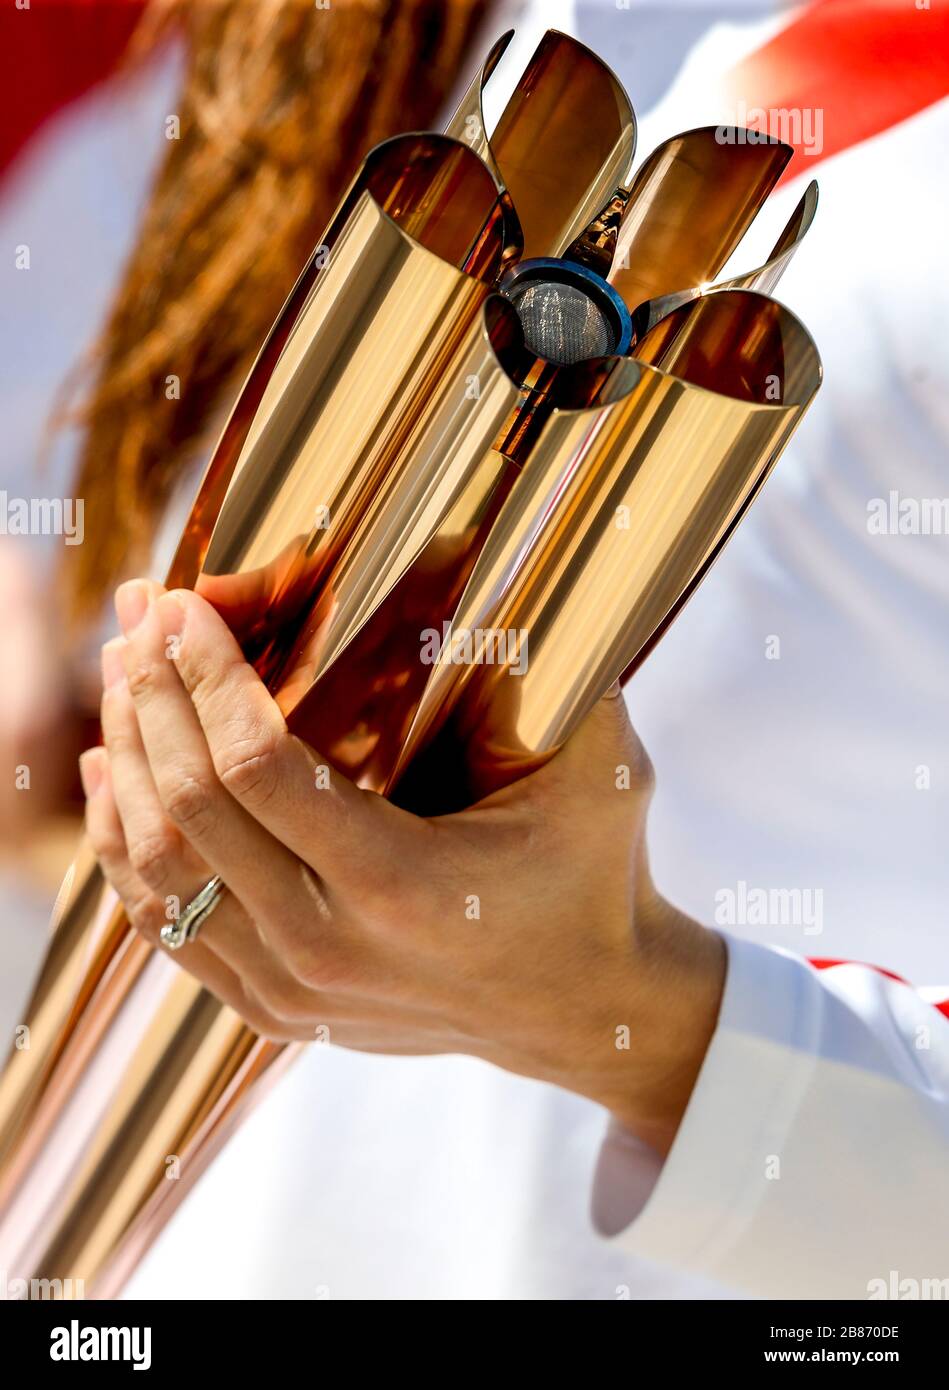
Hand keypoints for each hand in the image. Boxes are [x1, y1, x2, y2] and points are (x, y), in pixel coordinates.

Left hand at [80, 579, 724, 1155]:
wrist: (586, 1009)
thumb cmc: (593, 872)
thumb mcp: (593, 761)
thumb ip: (531, 661)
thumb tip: (459, 546)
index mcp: (403, 885)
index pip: (258, 766)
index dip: (207, 674)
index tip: (182, 606)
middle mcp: (330, 951)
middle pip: (191, 811)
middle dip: (153, 698)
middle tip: (139, 620)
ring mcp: (292, 993)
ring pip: (160, 871)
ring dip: (130, 761)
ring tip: (121, 677)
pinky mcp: (273, 1011)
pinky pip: (165, 923)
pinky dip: (125, 845)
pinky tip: (115, 776)